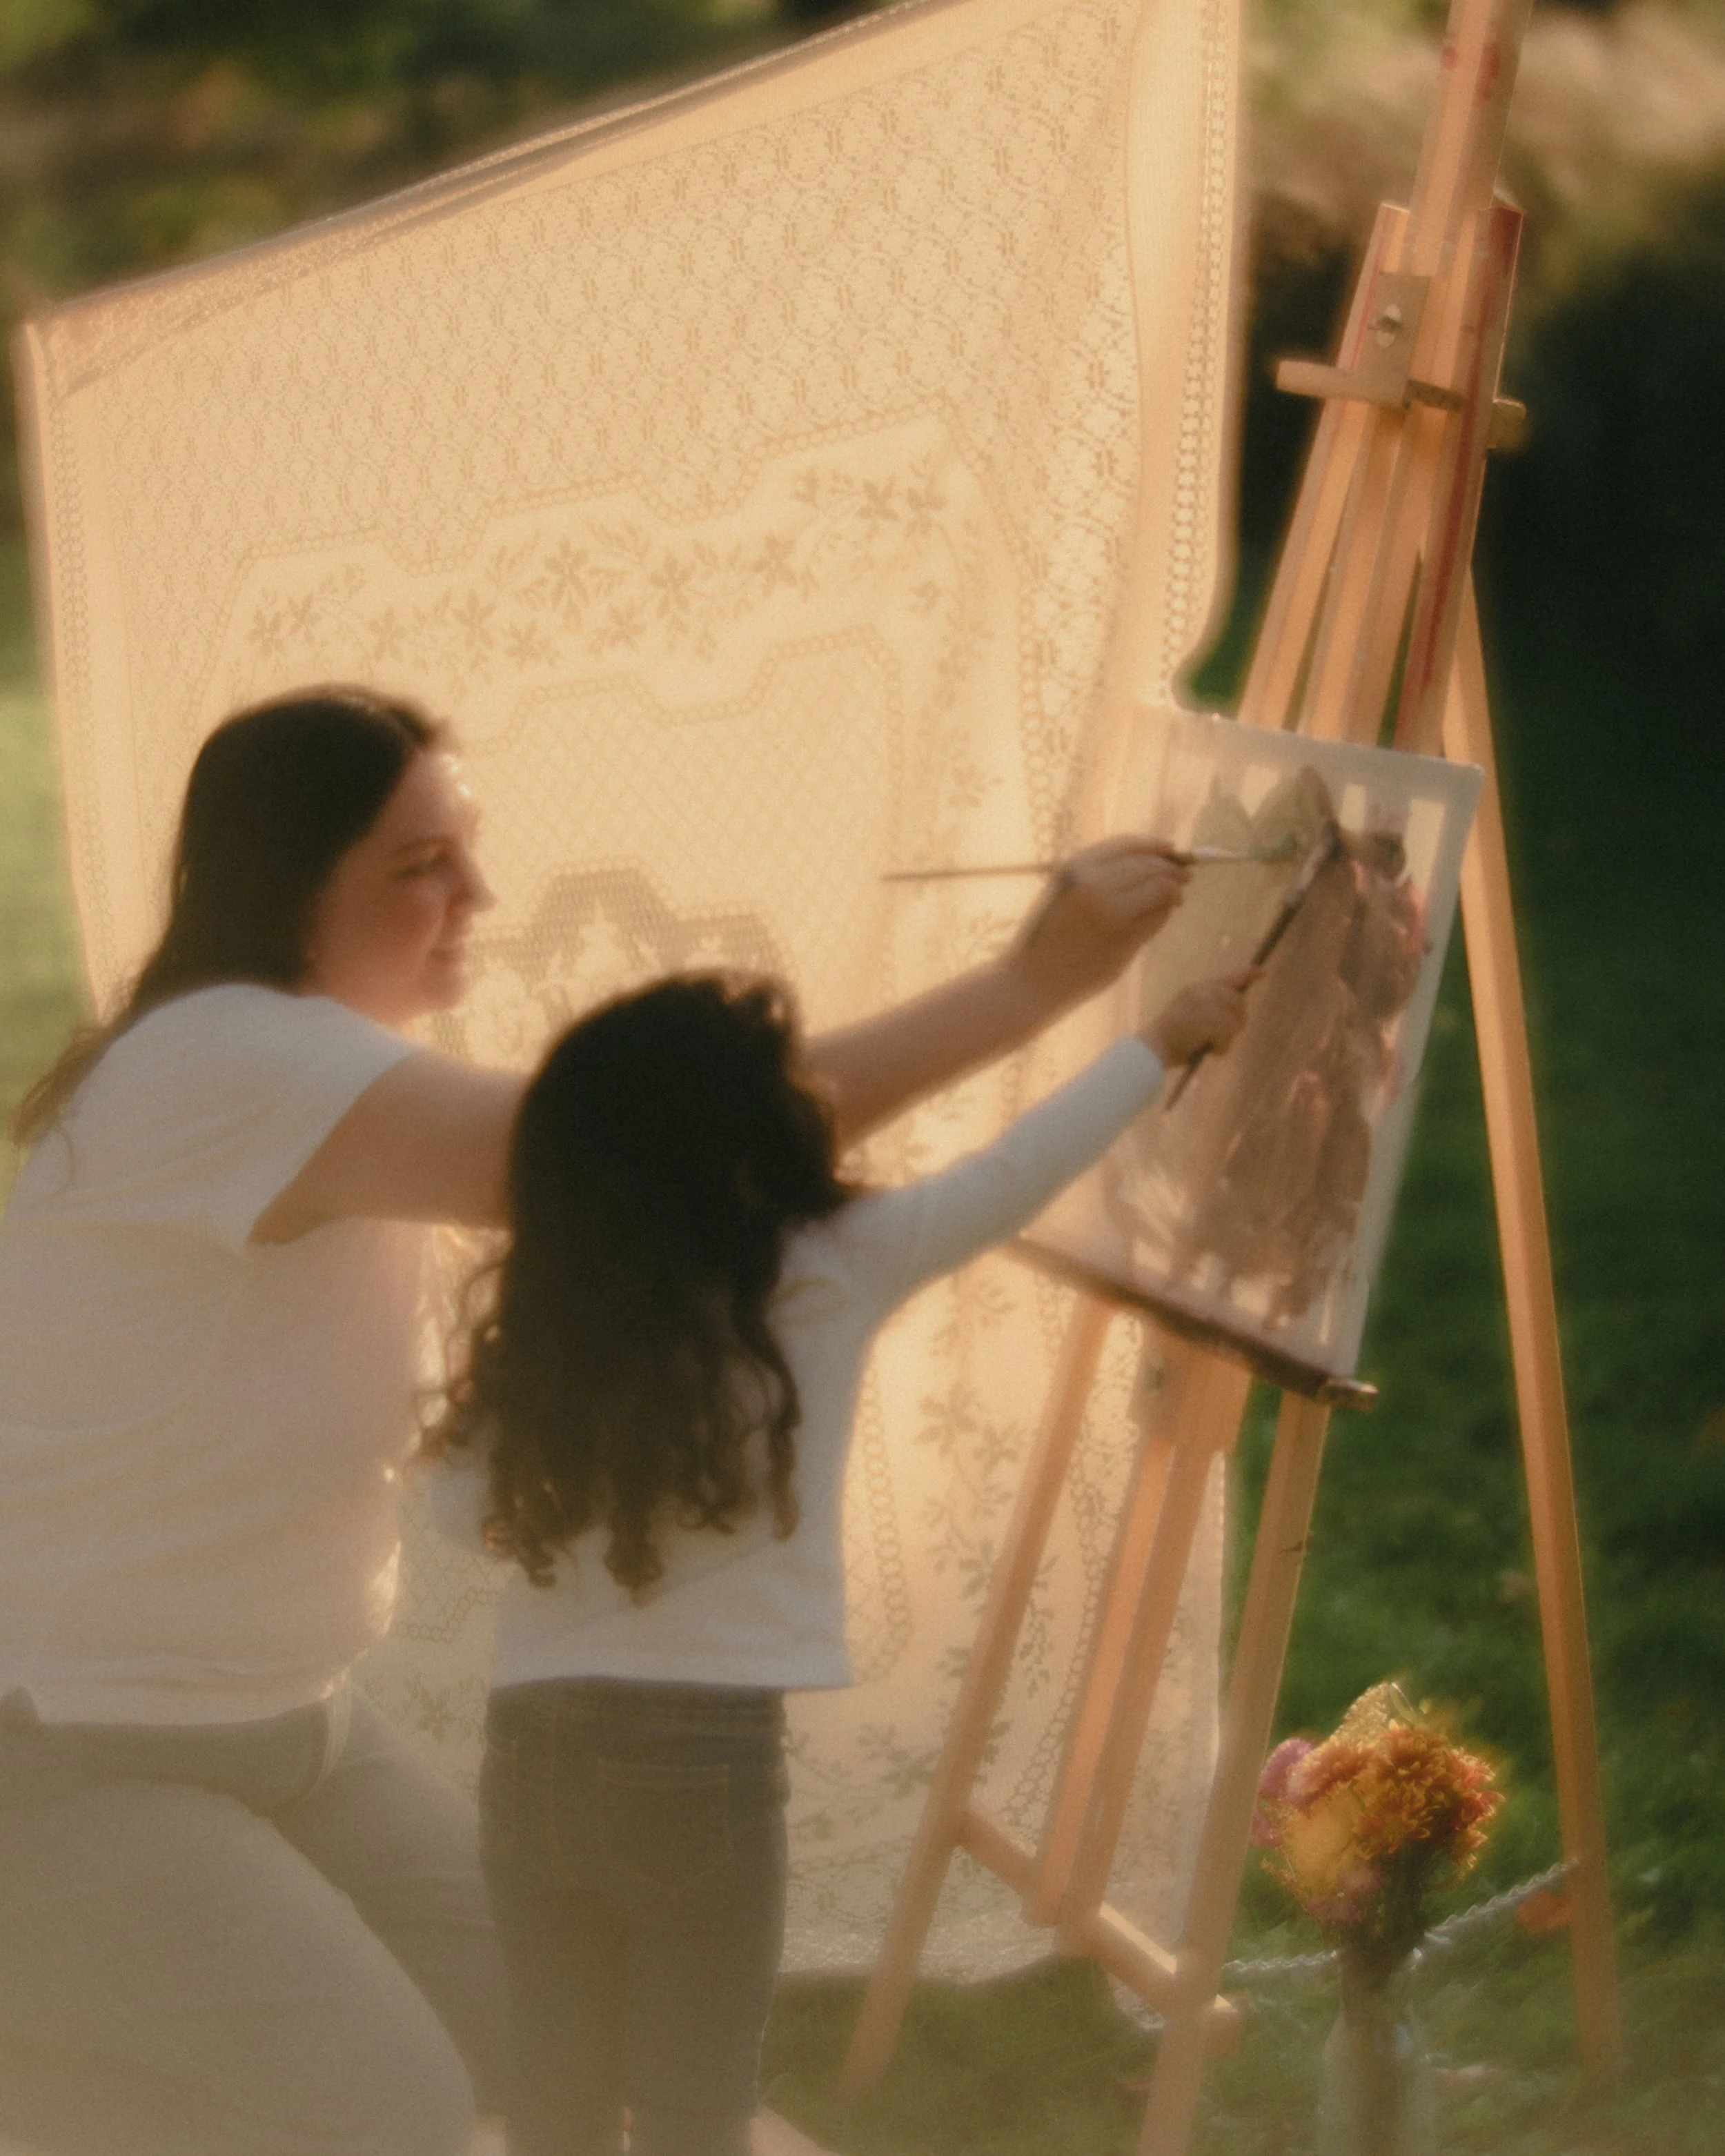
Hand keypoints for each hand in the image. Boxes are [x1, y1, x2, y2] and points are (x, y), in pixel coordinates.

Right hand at [1005, 838, 1189, 1013]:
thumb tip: (1150, 860)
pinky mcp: (1124, 938)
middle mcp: (1094, 884)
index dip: (1155, 845)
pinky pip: (1158, 918)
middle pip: (1150, 865)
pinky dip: (1165, 915)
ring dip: (1174, 892)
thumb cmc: (1050, 936)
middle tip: (1184, 877)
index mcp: (1076, 868)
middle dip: (1173, 870)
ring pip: (1161, 889)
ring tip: (1176, 899)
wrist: (1033, 979)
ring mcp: (1111, 911)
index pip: (1128, 845)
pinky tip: (1162, 917)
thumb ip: (1099, 874)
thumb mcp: (1065, 892)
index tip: (1173, 850)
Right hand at [1141, 969, 1259, 1067]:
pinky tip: (1208, 1050)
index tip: (1261, 971)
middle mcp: (1203, 992)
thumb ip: (1210, 1009)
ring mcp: (1207, 1004)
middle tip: (1222, 1038)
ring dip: (1227, 1038)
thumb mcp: (1189, 1016)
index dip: (1247, 974)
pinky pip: (1229, 1036)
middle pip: (1239, 1002)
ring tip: (1209, 1045)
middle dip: (1236, 1021)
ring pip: (1236, 1020)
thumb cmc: (1167, 1039)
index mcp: (1196, 989)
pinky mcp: (1210, 1020)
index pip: (1228, 978)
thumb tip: (1237, 1015)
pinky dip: (1222, 1048)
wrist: (1151, 1048)